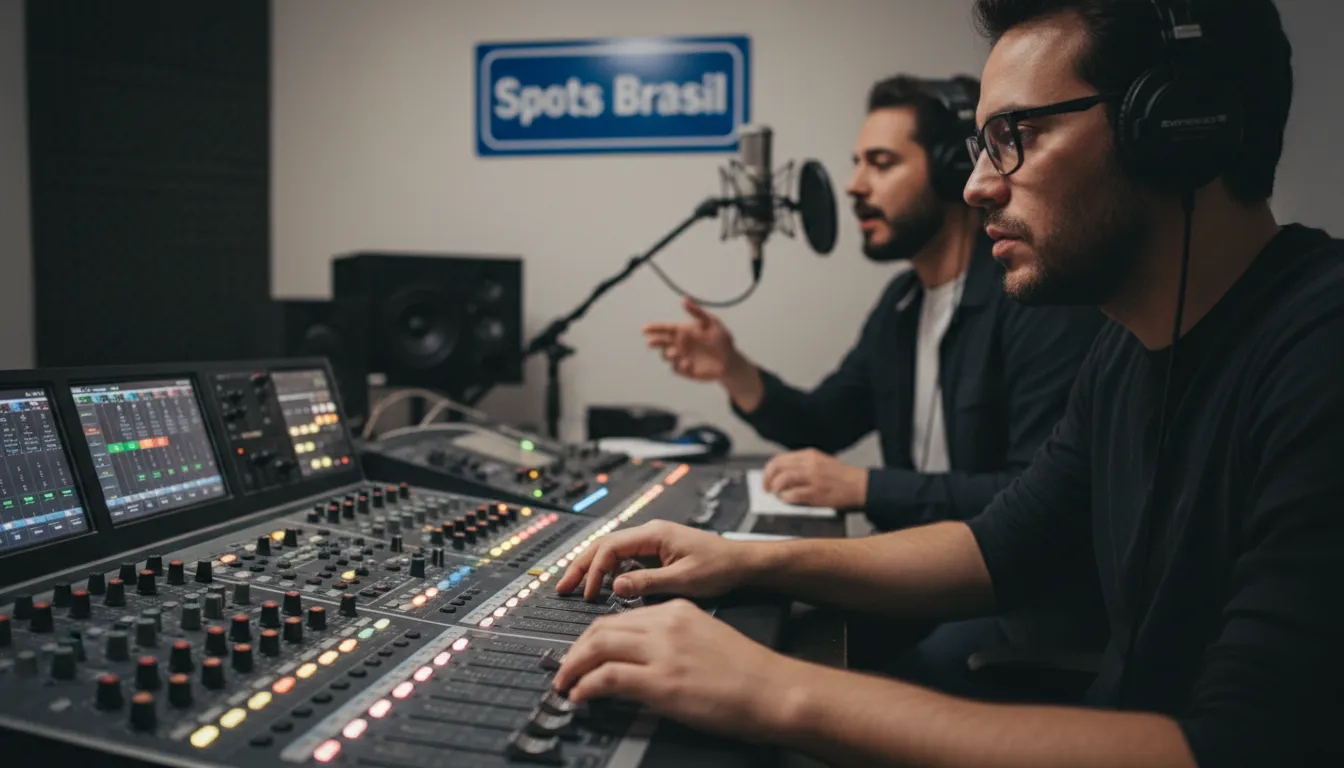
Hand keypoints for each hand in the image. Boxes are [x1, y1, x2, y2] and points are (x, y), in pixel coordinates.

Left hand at [552, 599, 799, 741]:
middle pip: (602, 627)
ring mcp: (663, 651)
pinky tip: (581, 696)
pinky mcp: (662, 681)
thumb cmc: (750, 673)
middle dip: (575, 649)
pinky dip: (586, 686)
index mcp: (678, 610)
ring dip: (573, 666)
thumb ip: (673, 641)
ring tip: (565, 683)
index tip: (584, 652)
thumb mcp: (706, 639)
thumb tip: (643, 660)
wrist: (775, 689)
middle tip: (564, 669)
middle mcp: (666, 624)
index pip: (621, 616)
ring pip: (597, 646)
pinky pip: (608, 677)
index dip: (594, 636)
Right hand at [554, 520, 751, 601]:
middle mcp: (650, 533)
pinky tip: (605, 587)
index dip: (594, 570)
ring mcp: (653, 543)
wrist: (744, 564)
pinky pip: (625, 559)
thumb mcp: (684, 580)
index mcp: (654, 534)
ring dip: (593, 568)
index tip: (588, 593)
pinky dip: (610, 571)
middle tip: (563, 587)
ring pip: (612, 552)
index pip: (610, 547)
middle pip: (604, 545)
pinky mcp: (657, 553)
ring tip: (577, 588)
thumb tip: (616, 586)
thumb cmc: (720, 568)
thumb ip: (648, 583)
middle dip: (581, 565)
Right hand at [643, 297, 741, 381]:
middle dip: (654, 342)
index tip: (644, 329)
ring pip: (666, 356)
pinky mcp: (685, 370)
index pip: (665, 329)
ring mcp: (681, 358)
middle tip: (651, 343)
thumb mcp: (712, 322)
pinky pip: (677, 368)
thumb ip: (697, 312)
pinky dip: (679, 365)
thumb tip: (683, 299)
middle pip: (661, 342)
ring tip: (675, 352)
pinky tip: (688, 362)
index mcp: (683, 331)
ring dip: (668, 354)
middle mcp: (679, 344)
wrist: (730, 360)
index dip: (654, 328)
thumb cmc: (721, 339)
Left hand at [762, 448, 867, 508]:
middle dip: (767, 479)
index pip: (780, 458)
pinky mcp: (816, 492)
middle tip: (767, 488)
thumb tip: (782, 473)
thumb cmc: (841, 476)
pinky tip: (787, 500)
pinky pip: (793, 495)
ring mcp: (813, 478)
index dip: (769, 470)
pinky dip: (786, 498)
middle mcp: (809, 464)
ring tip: (776, 494)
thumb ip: (802, 464)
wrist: (860, 485)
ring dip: (775, 488)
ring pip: (783, 479)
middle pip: (778, 467)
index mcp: (809, 455)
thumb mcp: (821, 462)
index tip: (767, 478)